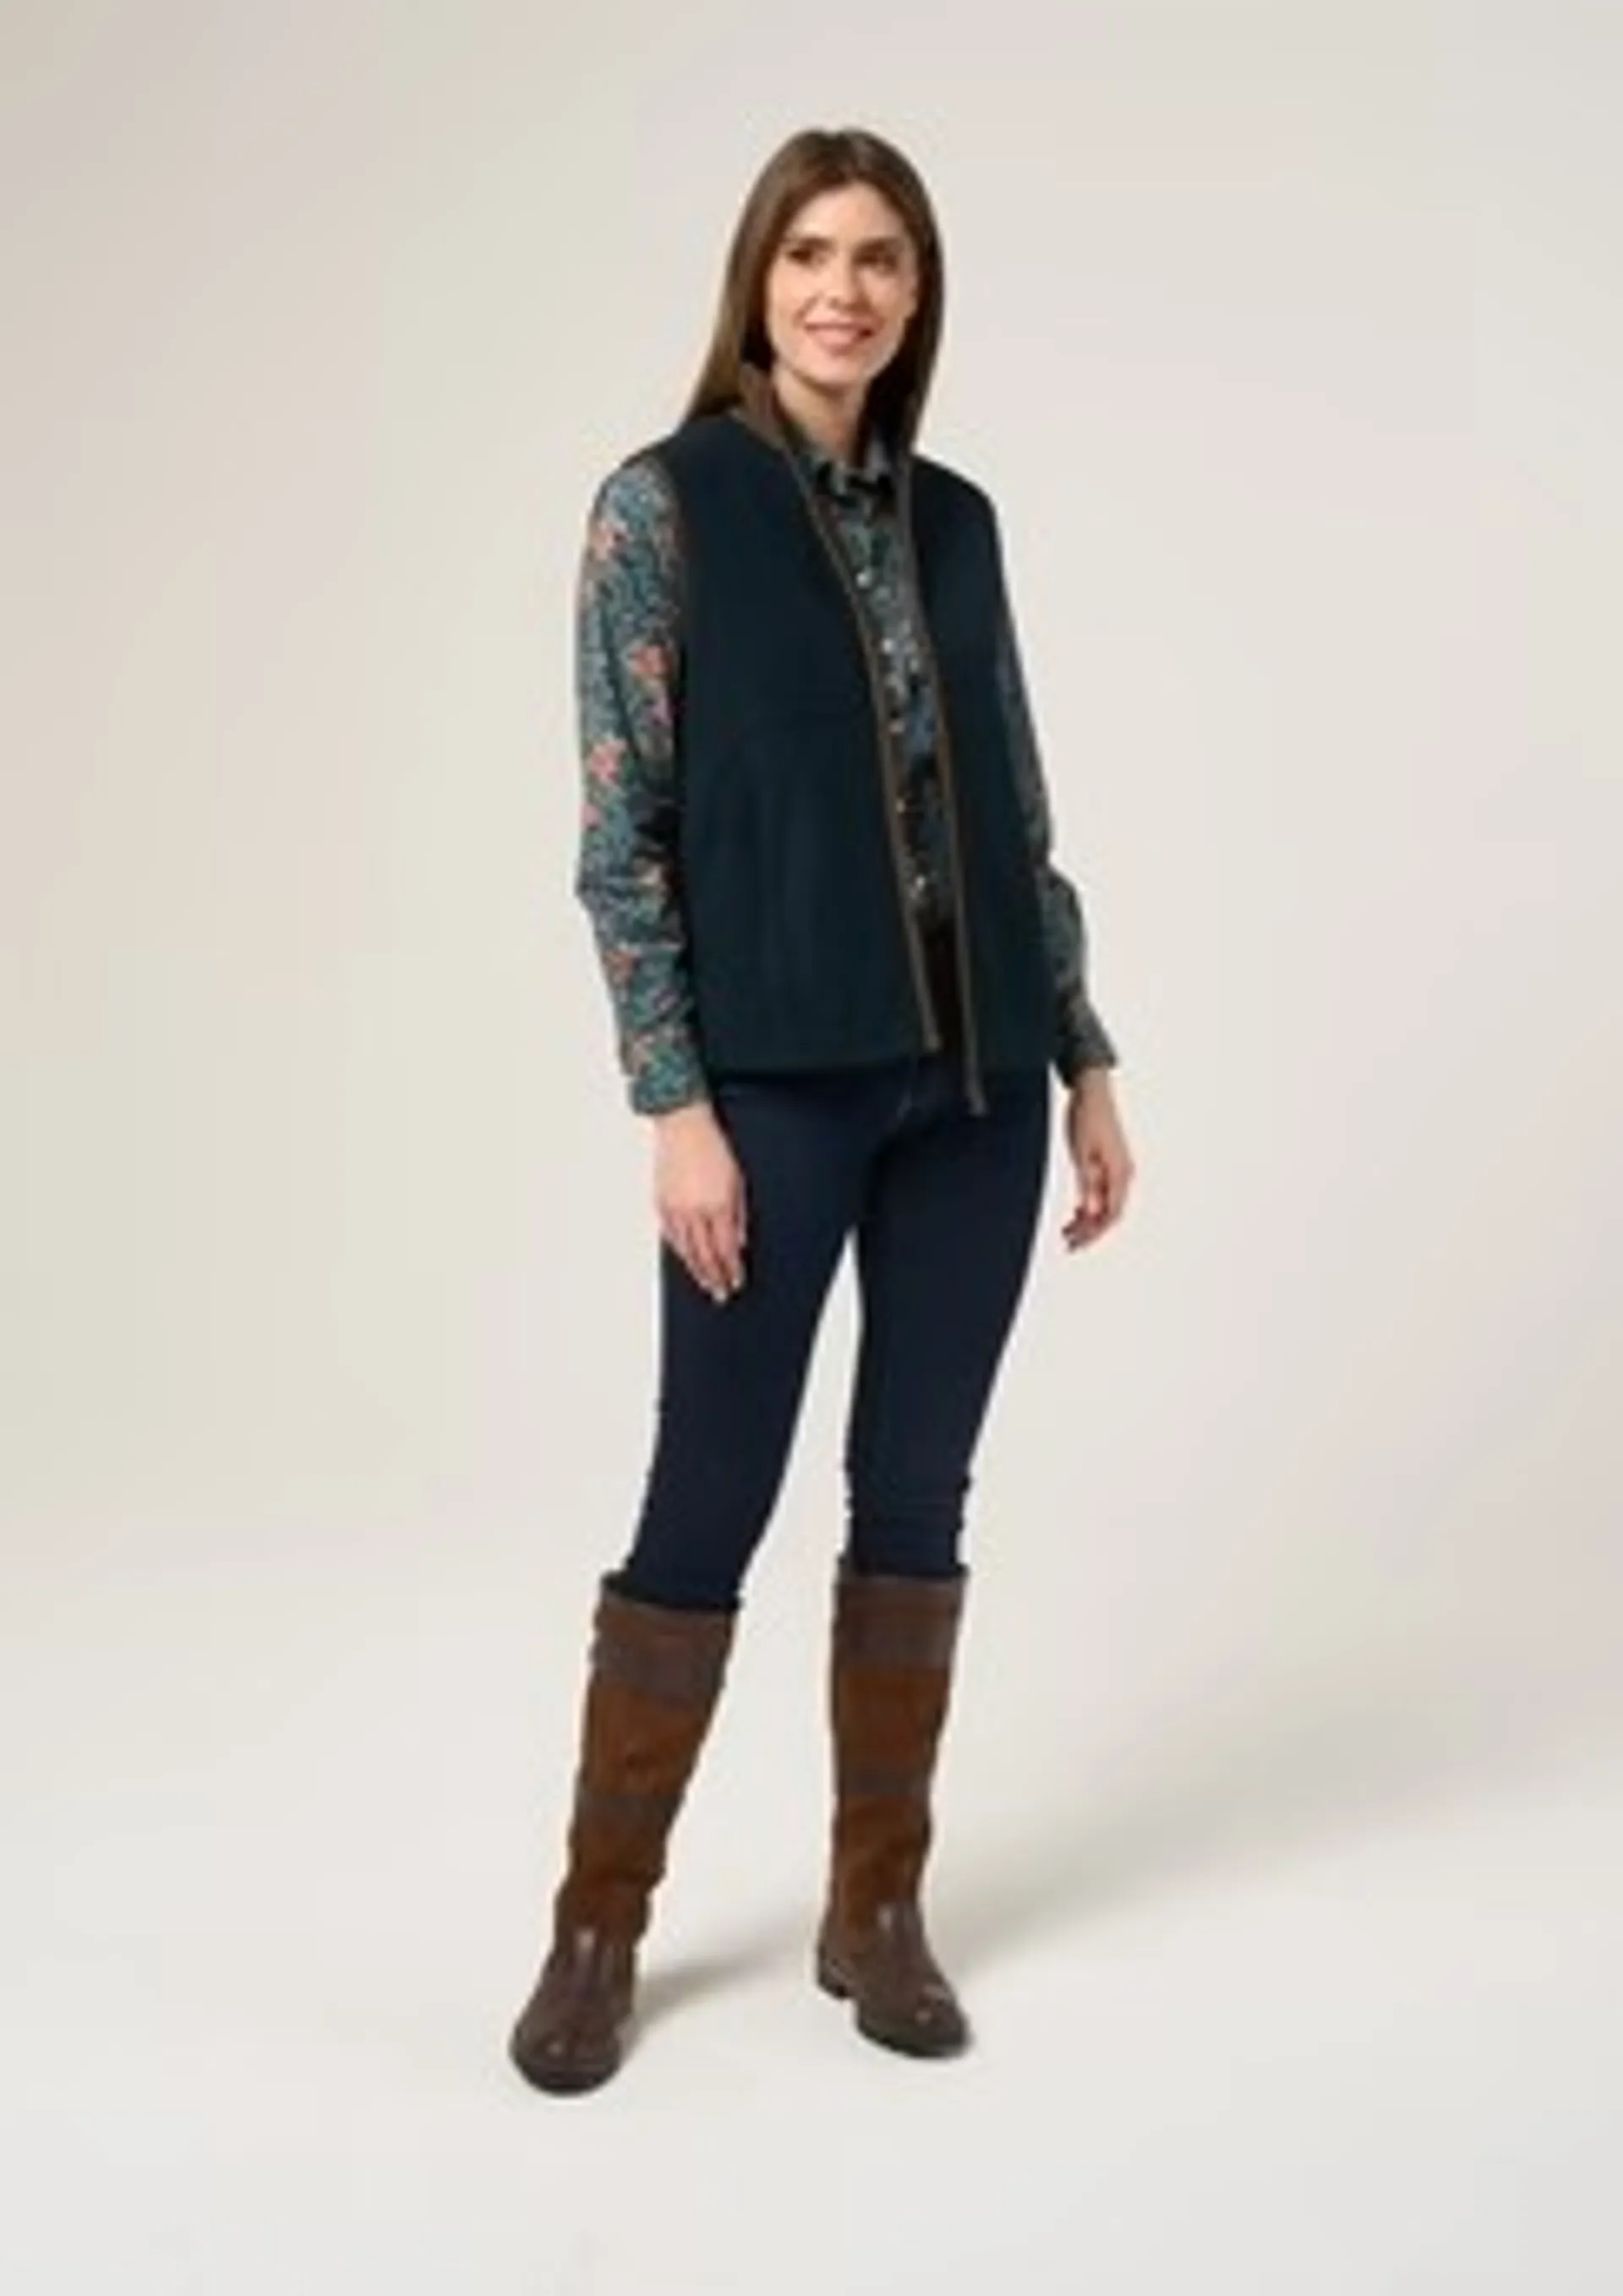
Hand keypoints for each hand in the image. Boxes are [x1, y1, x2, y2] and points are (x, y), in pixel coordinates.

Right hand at [651, 1100, 747, 1301]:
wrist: (683, 1125)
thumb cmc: (713, 1147)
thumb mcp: (738, 1181)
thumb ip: (739, 1216)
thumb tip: (739, 1243)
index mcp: (717, 1206)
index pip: (726, 1250)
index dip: (731, 1270)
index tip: (736, 1282)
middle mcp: (694, 1211)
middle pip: (705, 1256)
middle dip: (714, 1278)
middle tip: (721, 1294)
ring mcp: (675, 1209)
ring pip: (685, 1251)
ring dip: (696, 1271)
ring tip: (705, 1284)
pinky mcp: (661, 1203)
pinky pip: (670, 1236)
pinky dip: (679, 1252)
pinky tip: (686, 1260)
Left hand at [1061, 1069, 1133, 1250]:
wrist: (1091, 1091)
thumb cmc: (1086, 1117)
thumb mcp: (1081, 1153)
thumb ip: (1086, 1183)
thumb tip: (1089, 1212)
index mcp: (1120, 1173)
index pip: (1112, 1215)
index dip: (1094, 1234)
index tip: (1076, 1244)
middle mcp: (1123, 1174)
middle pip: (1110, 1214)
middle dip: (1090, 1232)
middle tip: (1068, 1245)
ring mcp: (1117, 1170)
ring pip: (1106, 1205)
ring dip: (1088, 1221)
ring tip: (1067, 1232)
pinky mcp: (1109, 1164)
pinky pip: (1102, 1193)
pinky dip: (1089, 1206)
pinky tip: (1075, 1213)